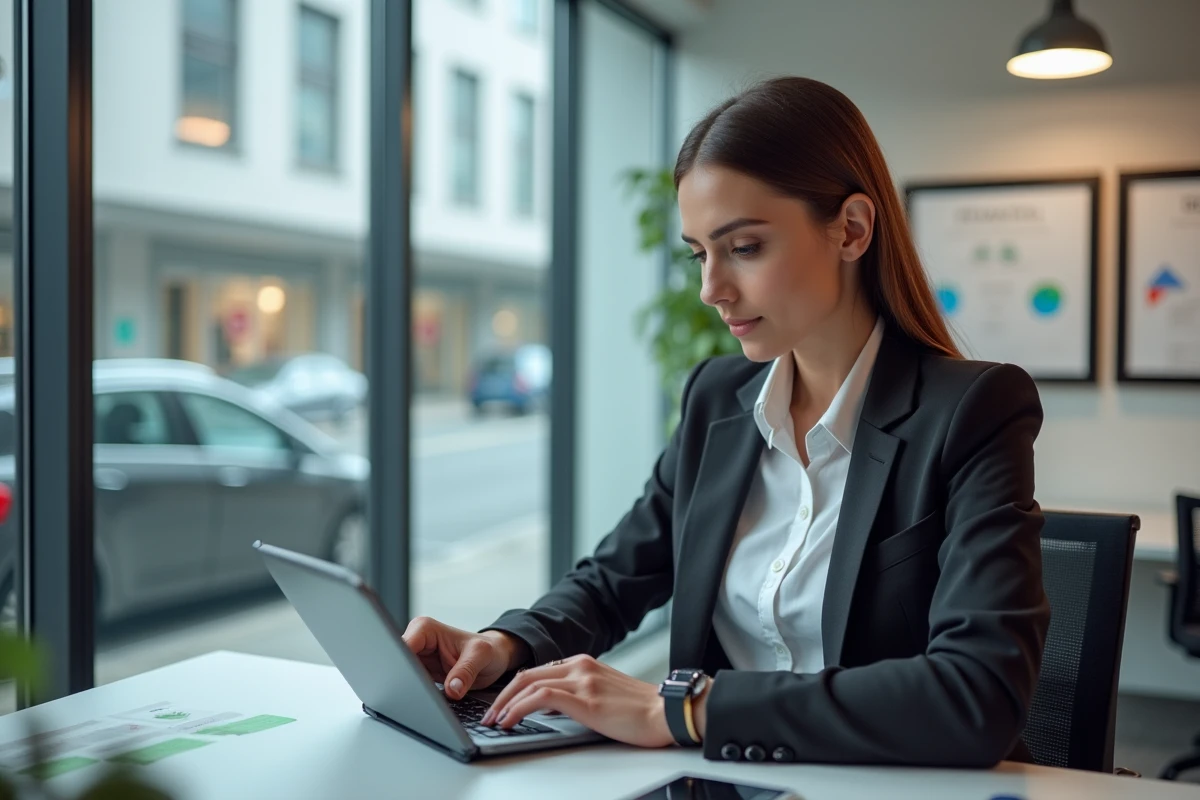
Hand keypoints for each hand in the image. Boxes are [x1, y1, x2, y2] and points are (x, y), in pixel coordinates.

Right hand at [401, 616, 530, 700]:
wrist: (494, 658)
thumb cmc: (488, 650)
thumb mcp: (481, 656)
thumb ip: (466, 671)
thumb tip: (452, 690)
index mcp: (425, 629)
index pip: (403, 647)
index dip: (402, 665)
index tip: (408, 681)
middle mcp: (417, 641)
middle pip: (399, 664)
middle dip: (404, 679)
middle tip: (415, 695)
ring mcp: (417, 659)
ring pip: (403, 677)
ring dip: (411, 689)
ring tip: (425, 697)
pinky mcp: (421, 674)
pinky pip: (412, 686)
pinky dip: (418, 694)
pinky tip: (426, 701)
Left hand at [480, 654, 673, 748]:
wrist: (669, 712)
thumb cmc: (643, 710)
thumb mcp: (605, 695)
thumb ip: (580, 695)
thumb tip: (553, 709)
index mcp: (585, 663)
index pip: (539, 671)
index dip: (514, 689)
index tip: (502, 706)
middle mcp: (581, 665)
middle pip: (527, 674)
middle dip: (502, 696)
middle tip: (489, 715)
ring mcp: (582, 680)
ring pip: (528, 683)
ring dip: (505, 704)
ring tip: (494, 721)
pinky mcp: (585, 698)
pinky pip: (540, 697)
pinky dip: (519, 708)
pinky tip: (510, 720)